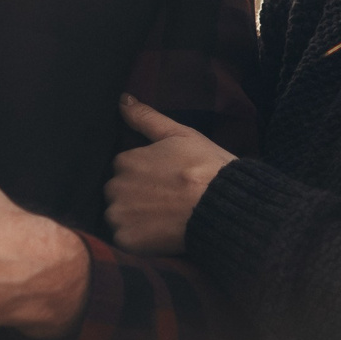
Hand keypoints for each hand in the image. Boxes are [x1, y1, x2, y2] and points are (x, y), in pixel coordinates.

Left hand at [103, 95, 235, 253]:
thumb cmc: (208, 168)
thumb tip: (122, 99)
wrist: (225, 207)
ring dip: (134, 218)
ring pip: (118, 216)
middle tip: (166, 201)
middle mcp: (115, 187)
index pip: (124, 168)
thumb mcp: (181, 135)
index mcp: (125, 160)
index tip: (165, 181)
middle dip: (135, 196)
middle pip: (118, 193)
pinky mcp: (126, 240)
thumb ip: (146, 118)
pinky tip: (160, 234)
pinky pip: (124, 240)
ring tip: (164, 219)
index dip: (145, 175)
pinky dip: (138, 239)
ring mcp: (119, 215)